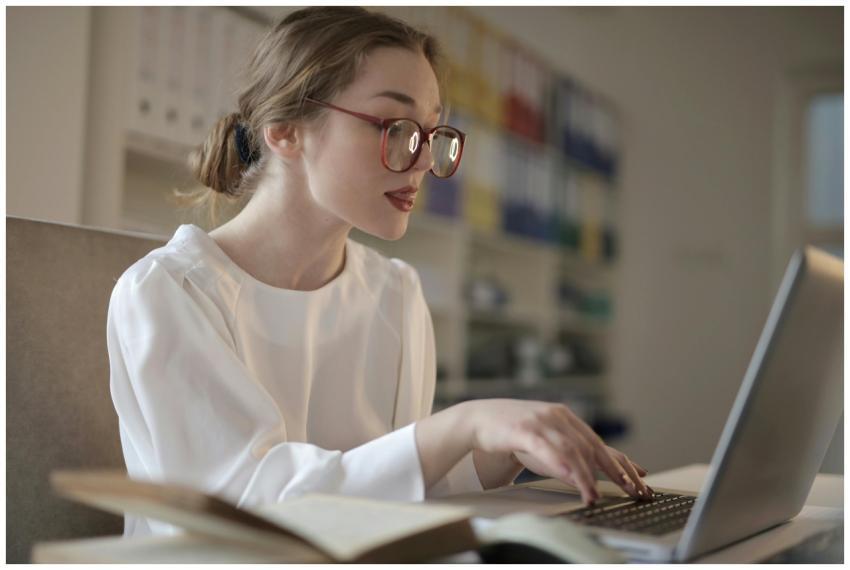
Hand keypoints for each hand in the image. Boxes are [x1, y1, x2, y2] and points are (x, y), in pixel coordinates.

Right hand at [463, 399, 650, 505]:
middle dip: (610, 470)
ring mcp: (540, 421)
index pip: (596, 442)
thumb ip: (564, 450)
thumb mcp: (543, 438)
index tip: (634, 480)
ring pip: (570, 449)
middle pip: (589, 446)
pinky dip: (561, 464)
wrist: (477, 418)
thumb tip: (585, 474)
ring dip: (585, 475)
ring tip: (592, 494)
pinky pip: (546, 448)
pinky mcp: (522, 429)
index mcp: (564, 416)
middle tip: (625, 490)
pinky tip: (570, 477)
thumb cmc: (511, 431)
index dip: (616, 462)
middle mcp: (556, 416)